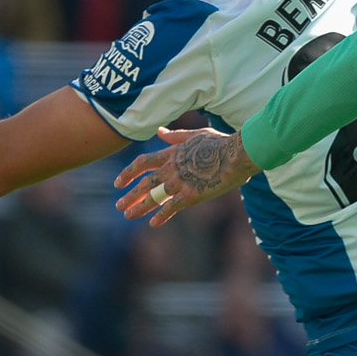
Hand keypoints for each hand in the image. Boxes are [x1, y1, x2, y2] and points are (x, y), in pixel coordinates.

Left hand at [114, 125, 260, 224]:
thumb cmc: (222, 143)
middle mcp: (172, 168)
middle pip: (144, 183)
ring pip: (153, 197)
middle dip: (130, 195)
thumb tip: (159, 132)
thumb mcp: (197, 134)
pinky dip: (161, 216)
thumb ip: (176, 136)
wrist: (238, 153)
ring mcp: (180, 182)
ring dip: (139, 207)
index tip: (118, 182)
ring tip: (128, 215)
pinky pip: (172, 207)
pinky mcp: (191, 195)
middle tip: (119, 205)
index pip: (143, 163)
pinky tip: (153, 223)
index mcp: (173, 152)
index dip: (129, 173)